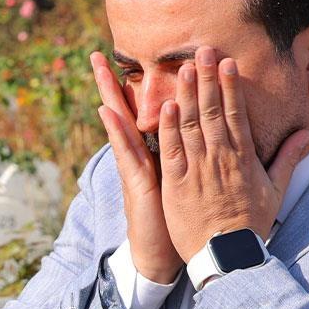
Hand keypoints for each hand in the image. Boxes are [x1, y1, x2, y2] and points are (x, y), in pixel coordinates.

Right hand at [90, 50, 182, 284]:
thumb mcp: (190, 185)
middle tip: (98, 53)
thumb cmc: (181, 222)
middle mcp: (142, 156)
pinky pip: (126, 153)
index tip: (134, 59)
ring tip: (98, 68)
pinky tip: (107, 111)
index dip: (140, 87)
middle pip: (126, 112)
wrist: (165, 256)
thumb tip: (211, 142)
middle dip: (112, 83)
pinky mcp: (137, 184)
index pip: (148, 112)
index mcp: (158, 153)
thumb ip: (197, 160)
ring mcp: (136, 169)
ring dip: (110, 95)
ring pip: (121, 125)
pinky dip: (117, 132)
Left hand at [158, 46, 308, 261]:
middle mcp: (220, 159)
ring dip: (186, 94)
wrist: (227, 257)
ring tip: (182, 68)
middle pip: (212, 111)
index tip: (227, 62)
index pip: (236, 114)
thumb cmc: (251, 224)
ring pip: (190, 125)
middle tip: (203, 50)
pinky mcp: (176, 184)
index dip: (230, 86)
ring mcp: (197, 170)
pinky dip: (168, 127)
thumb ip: (287, 157)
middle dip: (207, 79)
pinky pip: (172, 150)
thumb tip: (305, 133)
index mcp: (243, 158)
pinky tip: (166, 105)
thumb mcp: (275, 190)